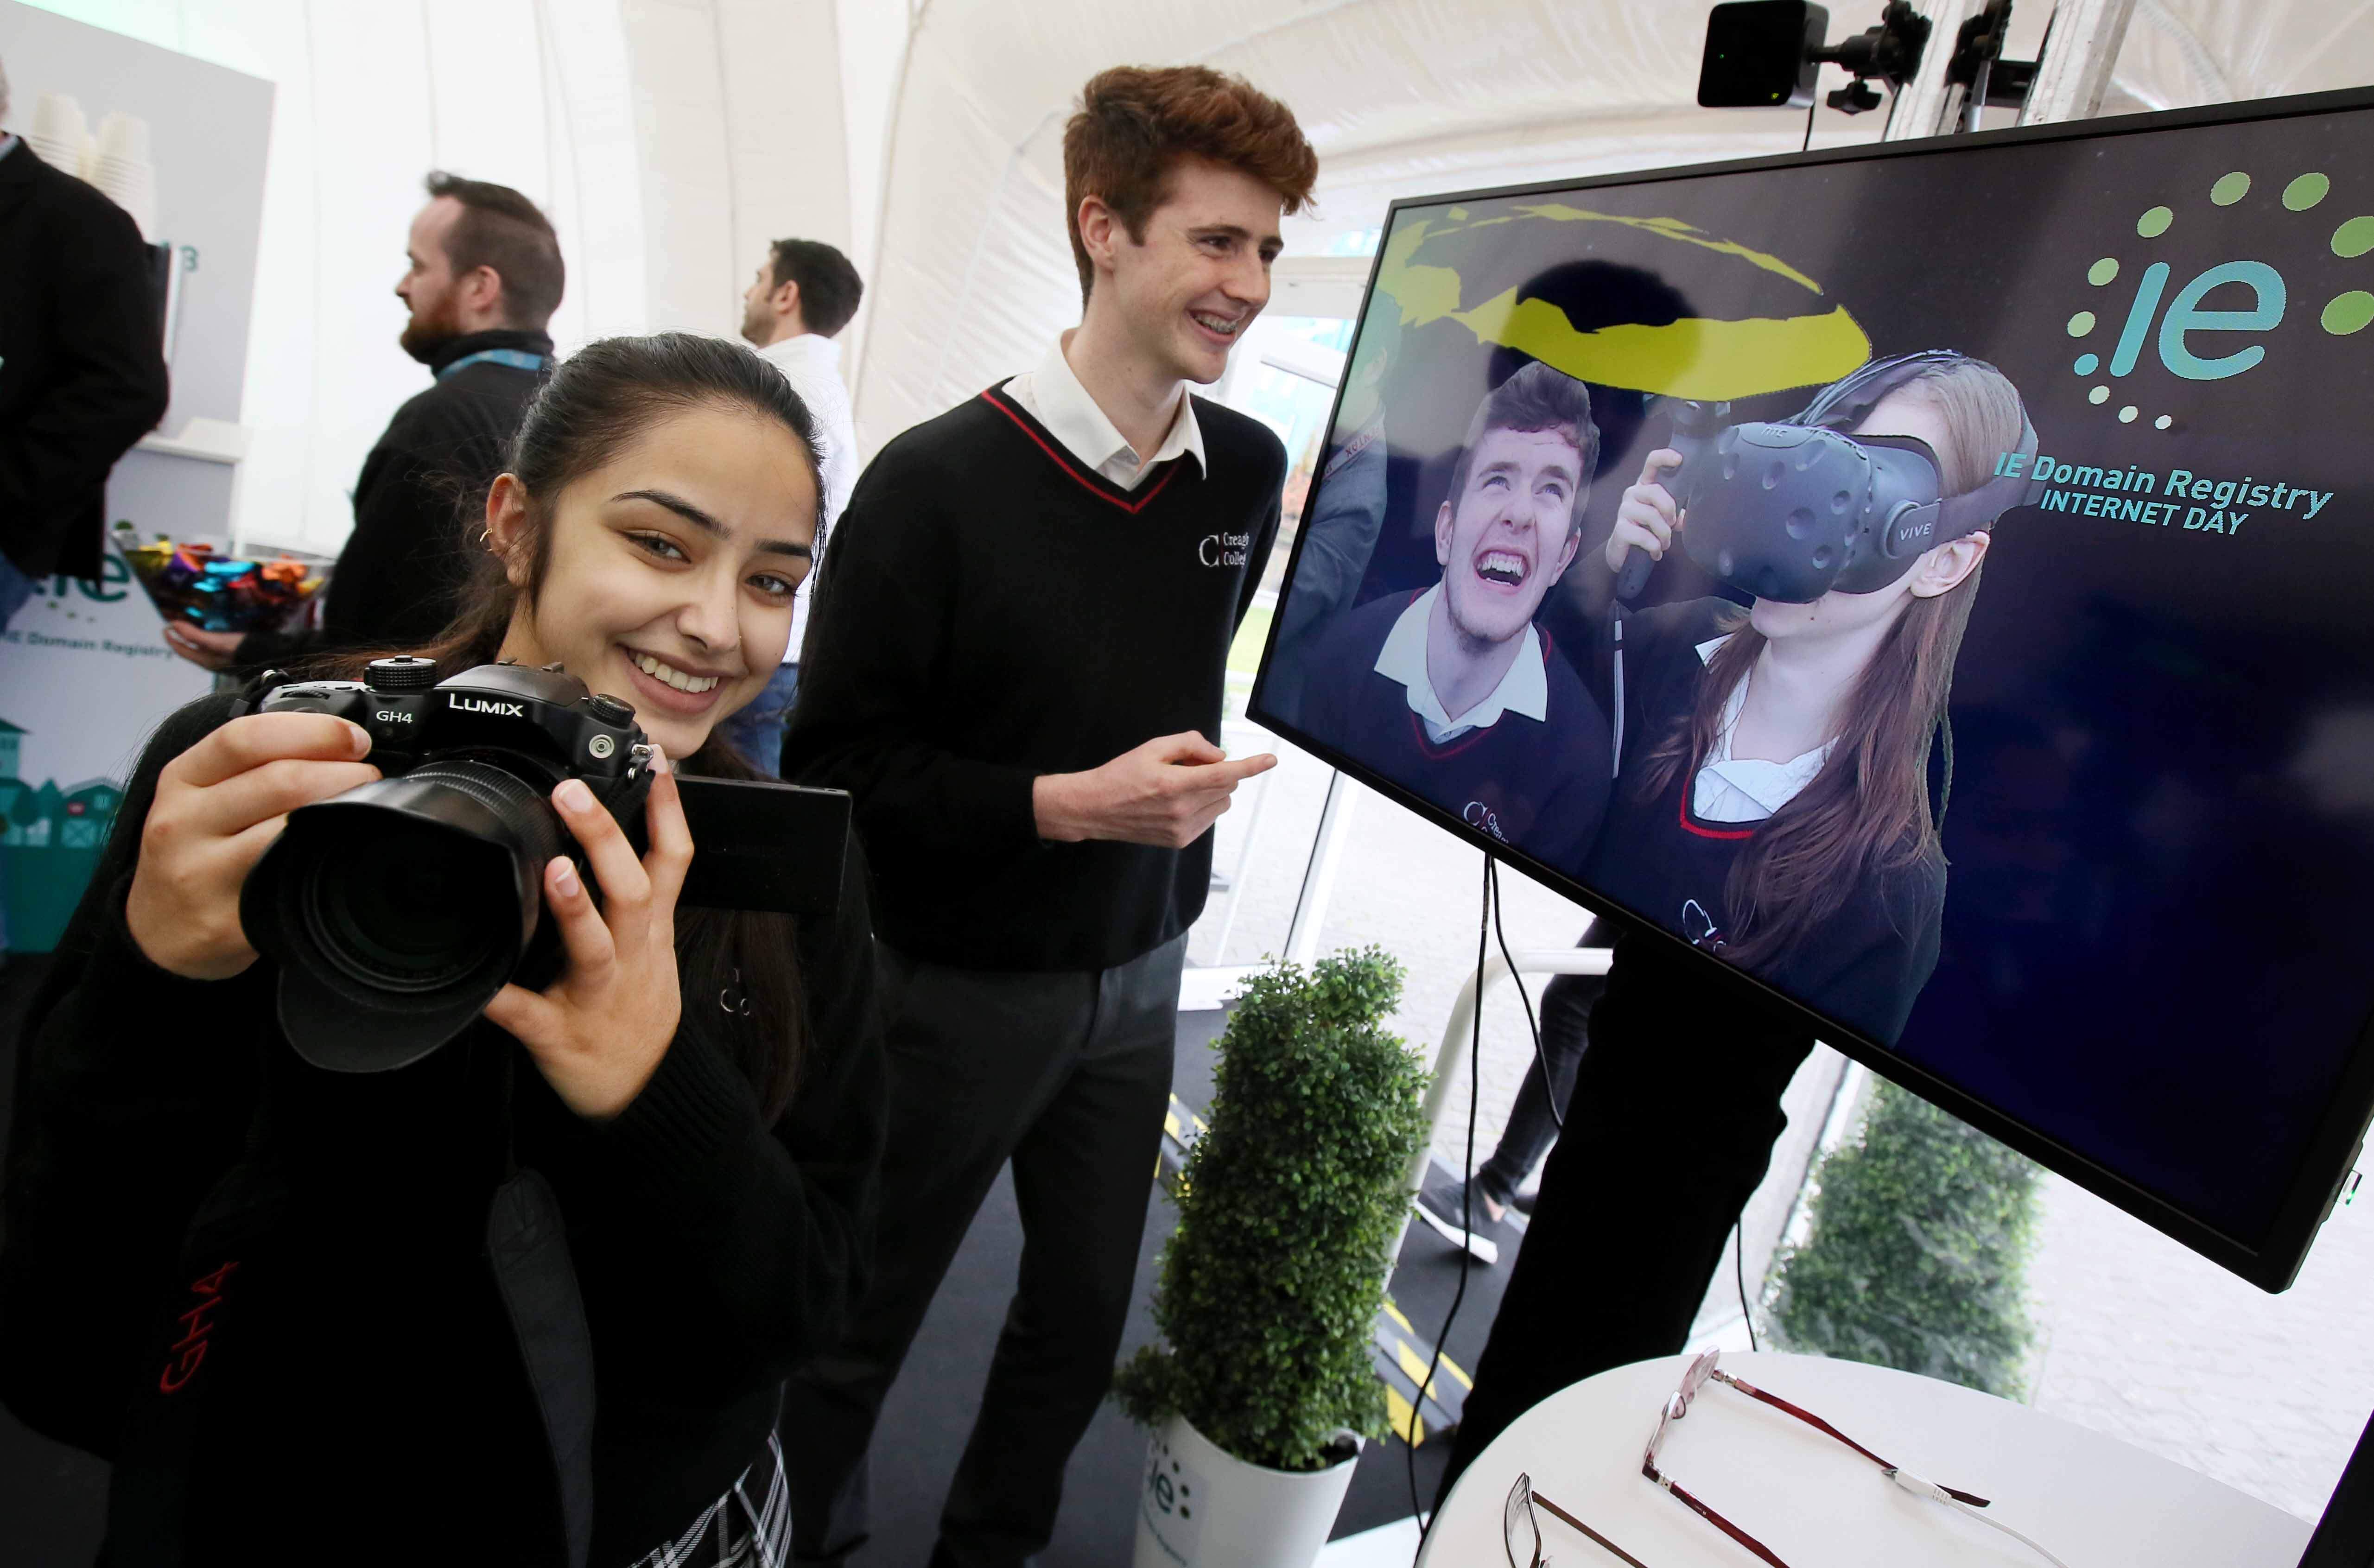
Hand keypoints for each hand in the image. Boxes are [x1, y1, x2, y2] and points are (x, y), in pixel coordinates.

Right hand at [125, 713, 380, 978]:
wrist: (159, 928)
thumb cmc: (196, 850)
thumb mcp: (202, 794)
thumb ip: (255, 762)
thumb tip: (339, 739)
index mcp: (181, 779)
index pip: (245, 738)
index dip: (312, 732)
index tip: (353, 738)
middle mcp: (183, 822)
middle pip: (280, 782)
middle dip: (344, 774)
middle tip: (369, 779)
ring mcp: (201, 873)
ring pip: (291, 830)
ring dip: (344, 812)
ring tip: (363, 810)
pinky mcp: (226, 919)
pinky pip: (292, 880)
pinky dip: (328, 860)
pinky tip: (341, 852)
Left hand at [163, 623, 246, 671]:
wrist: (269, 658)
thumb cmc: (241, 650)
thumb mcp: (217, 641)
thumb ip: (194, 635)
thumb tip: (172, 625)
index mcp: (204, 660)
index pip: (181, 650)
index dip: (171, 639)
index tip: (165, 626)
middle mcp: (210, 662)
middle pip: (189, 651)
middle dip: (179, 639)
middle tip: (175, 625)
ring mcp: (220, 661)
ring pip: (198, 650)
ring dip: (190, 639)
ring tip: (188, 628)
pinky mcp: (229, 657)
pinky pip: (209, 648)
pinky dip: (202, 640)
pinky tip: (207, 635)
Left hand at [485, 759, 691, 1121]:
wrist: (645, 1091)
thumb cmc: (636, 1009)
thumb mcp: (653, 946)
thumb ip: (635, 893)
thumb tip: (610, 825)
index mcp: (650, 929)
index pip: (673, 859)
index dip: (667, 810)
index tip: (651, 761)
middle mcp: (632, 955)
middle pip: (632, 888)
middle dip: (606, 838)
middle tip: (573, 791)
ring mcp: (599, 995)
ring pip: (596, 946)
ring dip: (575, 907)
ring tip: (553, 868)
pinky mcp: (562, 1035)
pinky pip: (529, 1015)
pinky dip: (502, 999)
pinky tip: (476, 983)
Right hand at [1033, 732, 1275, 848]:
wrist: (1095, 808)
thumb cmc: (1121, 775)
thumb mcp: (1152, 747)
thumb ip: (1190, 745)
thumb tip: (1219, 755)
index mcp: (1174, 784)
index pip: (1224, 774)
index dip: (1251, 765)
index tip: (1270, 760)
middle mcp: (1182, 810)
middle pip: (1226, 786)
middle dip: (1218, 771)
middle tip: (1190, 765)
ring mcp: (1182, 829)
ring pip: (1221, 802)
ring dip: (1212, 789)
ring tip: (1180, 784)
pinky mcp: (1180, 840)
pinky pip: (1209, 818)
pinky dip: (1203, 805)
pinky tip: (1177, 801)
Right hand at [1605, 448, 1684, 573]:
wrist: (1623, 553)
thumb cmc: (1646, 530)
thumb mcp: (1665, 519)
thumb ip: (1677, 514)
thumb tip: (1687, 518)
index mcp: (1645, 486)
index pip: (1651, 463)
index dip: (1664, 457)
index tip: (1680, 459)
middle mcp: (1633, 493)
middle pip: (1655, 491)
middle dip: (1669, 510)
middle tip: (1672, 524)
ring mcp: (1624, 510)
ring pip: (1652, 516)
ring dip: (1664, 535)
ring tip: (1664, 544)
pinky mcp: (1620, 529)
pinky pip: (1644, 536)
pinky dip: (1655, 547)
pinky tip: (1655, 553)